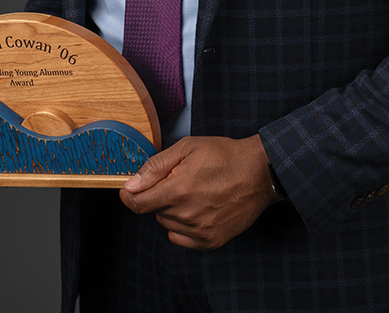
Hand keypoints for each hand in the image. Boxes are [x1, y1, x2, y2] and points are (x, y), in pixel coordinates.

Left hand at [120, 134, 279, 249]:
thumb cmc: (224, 156)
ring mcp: (199, 231)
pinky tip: (199, 208)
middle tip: (179, 179)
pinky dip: (183, 225)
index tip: (131, 189)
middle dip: (159, 195)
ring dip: (172, 209)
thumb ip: (156, 166)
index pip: (137, 204)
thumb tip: (131, 185)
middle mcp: (187, 215)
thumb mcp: (187, 148)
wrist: (258, 172)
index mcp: (178, 190)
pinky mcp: (210, 241)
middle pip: (153, 211)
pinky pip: (181, 237)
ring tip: (194, 191)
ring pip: (167, 223)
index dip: (129, 195)